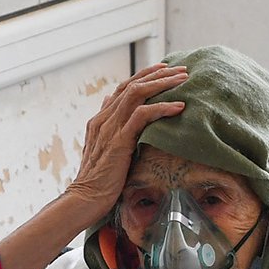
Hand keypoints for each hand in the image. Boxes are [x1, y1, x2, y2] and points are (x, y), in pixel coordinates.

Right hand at [64, 62, 187, 226]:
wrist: (85, 199)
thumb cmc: (98, 181)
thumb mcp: (102, 151)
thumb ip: (108, 130)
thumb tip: (110, 108)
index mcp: (99, 120)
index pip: (123, 88)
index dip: (144, 75)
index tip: (164, 69)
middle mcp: (103, 119)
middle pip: (132, 85)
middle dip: (158, 74)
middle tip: (181, 69)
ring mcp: (109, 128)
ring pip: (137, 93)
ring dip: (163, 84)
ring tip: (183, 80)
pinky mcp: (118, 140)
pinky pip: (142, 115)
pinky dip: (162, 108)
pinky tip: (179, 106)